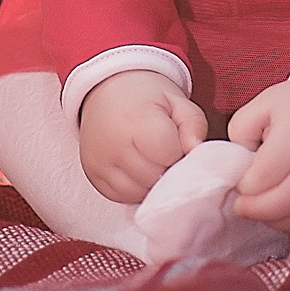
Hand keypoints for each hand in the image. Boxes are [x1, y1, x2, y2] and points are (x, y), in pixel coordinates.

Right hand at [78, 70, 206, 204]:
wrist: (106, 93)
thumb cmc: (147, 98)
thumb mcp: (177, 101)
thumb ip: (194, 124)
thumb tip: (195, 152)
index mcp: (136, 119)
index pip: (169, 154)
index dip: (180, 151)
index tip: (176, 140)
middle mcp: (113, 145)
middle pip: (156, 177)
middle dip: (168, 168)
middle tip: (166, 151)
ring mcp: (100, 164)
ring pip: (140, 192)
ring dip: (153, 182)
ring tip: (153, 159)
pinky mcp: (94, 177)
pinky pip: (123, 197)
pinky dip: (137, 188)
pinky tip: (139, 168)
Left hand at [228, 77, 289, 237]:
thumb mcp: (264, 103)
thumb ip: (241, 131)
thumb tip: (237, 164)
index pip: (266, 174)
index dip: (245, 186)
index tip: (238, 183)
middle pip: (286, 200)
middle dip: (257, 210)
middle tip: (242, 206)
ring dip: (276, 221)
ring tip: (261, 211)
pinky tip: (283, 216)